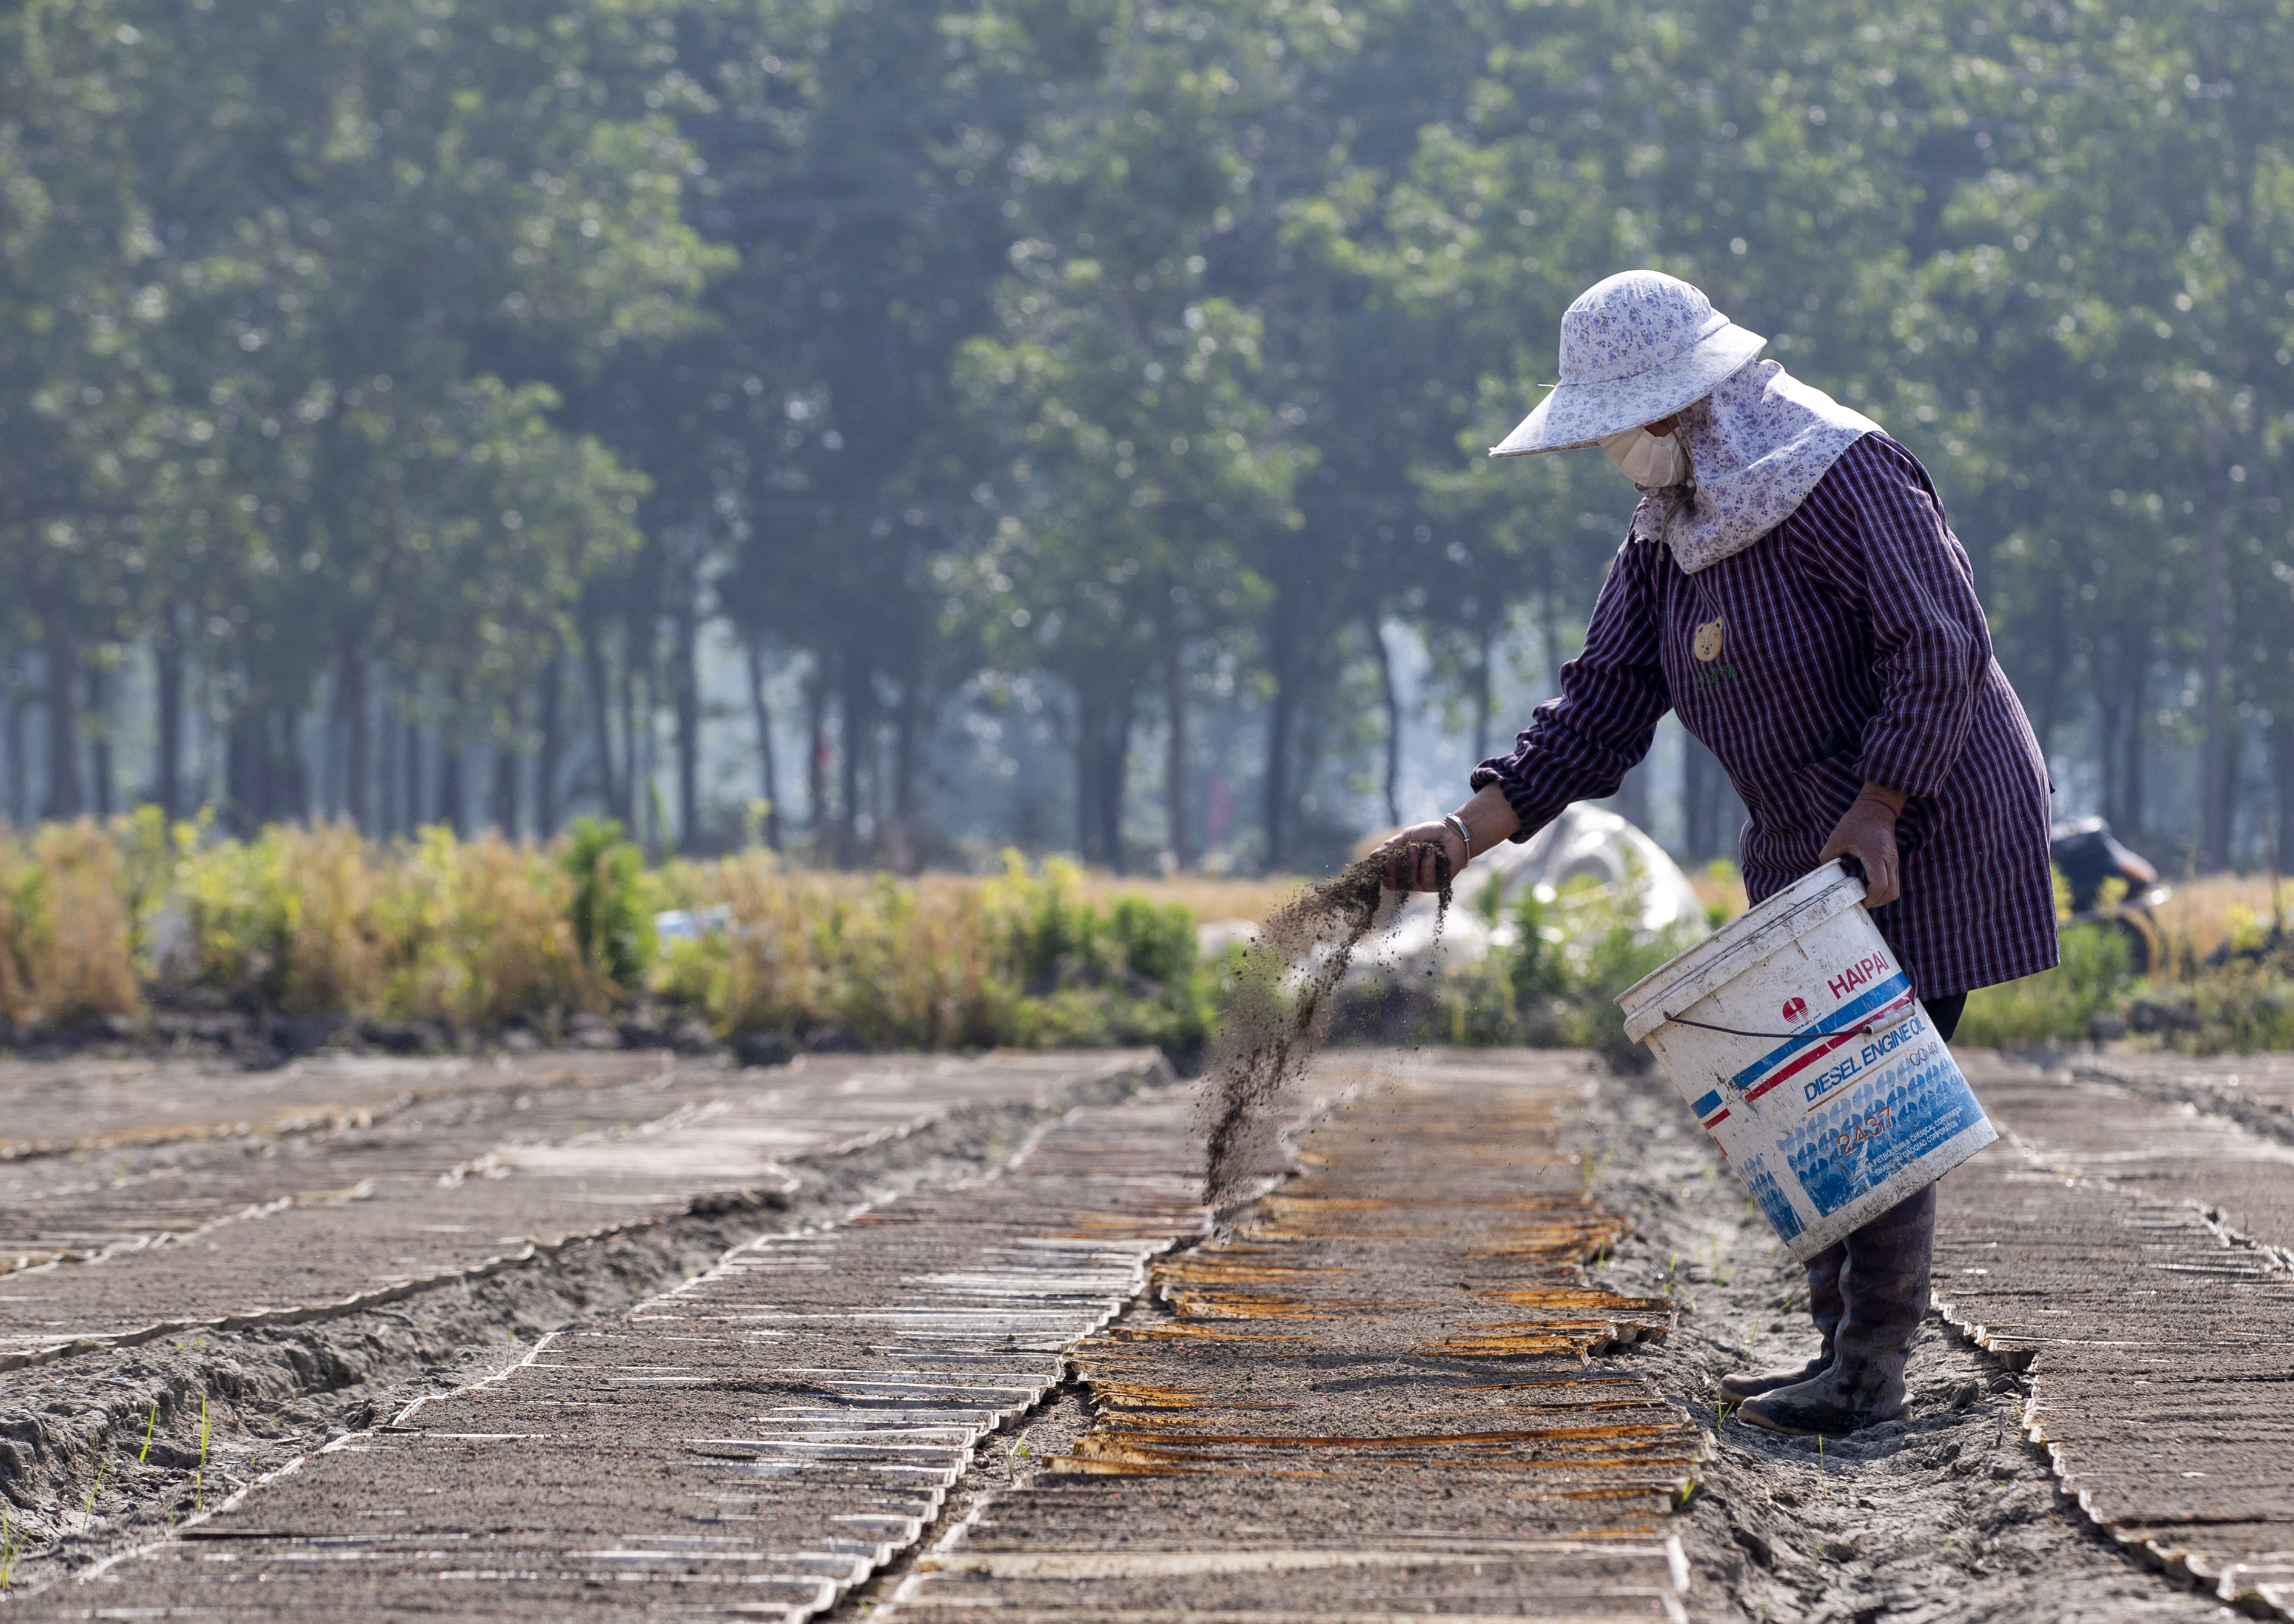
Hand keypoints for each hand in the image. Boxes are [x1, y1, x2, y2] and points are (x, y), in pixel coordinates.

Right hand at [1369, 785, 1521, 892]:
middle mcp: (1410, 879)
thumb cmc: (1429, 834)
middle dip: (1398, 866)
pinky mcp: (1438, 884)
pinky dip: (1427, 865)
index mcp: (1401, 869)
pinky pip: (1428, 880)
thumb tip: (1372, 857)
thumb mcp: (1408, 836)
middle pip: (1396, 883)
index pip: (1387, 879)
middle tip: (1406, 848)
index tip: (1387, 857)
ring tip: (1418, 847)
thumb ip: (1391, 846)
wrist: (1453, 832)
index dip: (1384, 871)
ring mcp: (1424, 883)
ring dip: (1413, 863)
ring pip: (1411, 882)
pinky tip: (1431, 852)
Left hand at [1818, 781, 1907, 906]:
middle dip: (1876, 902)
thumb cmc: (1857, 821)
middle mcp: (1889, 860)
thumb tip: (1823, 872)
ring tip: (1864, 897)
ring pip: (1895, 889)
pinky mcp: (1894, 860)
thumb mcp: (1837, 837)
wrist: (1877, 808)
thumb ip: (1828, 856)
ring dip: (1881, 897)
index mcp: (1875, 855)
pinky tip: (1868, 887)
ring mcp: (1894, 861)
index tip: (1859, 901)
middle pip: (1891, 892)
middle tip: (1860, 903)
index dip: (1871, 898)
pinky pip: (1894, 882)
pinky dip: (1884, 890)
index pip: (1880, 885)